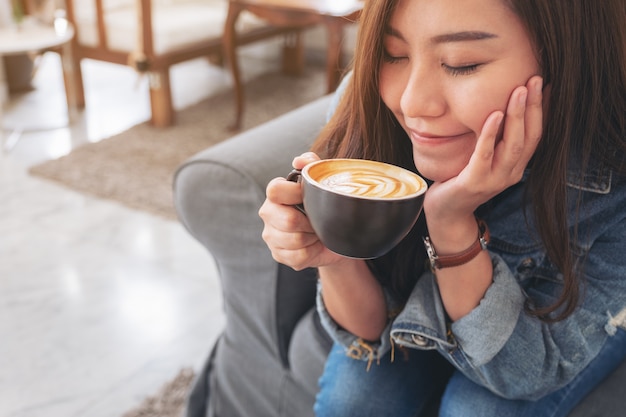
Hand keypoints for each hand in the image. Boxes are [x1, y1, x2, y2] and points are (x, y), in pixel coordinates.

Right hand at [259, 152, 346, 269]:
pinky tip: (313, 246)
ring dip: (312, 238)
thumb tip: (298, 160)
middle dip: (310, 222)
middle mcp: (268, 213)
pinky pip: (298, 257)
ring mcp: (271, 236)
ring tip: (316, 232)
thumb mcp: (322, 181)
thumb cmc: (325, 206)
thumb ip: (311, 164)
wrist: (335, 236)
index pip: (275, 190)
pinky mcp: (278, 255)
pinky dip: (311, 252)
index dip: (295, 194)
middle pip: (288, 220)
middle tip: (317, 220)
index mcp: (276, 193)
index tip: (311, 197)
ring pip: (294, 240)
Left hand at [424, 75, 543, 223]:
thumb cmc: (461, 180)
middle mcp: (510, 174)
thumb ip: (493, 139)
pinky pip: (484, 155)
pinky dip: (490, 134)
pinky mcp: (474, 183)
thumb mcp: (482, 158)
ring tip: (518, 91)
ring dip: (517, 116)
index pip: (535, 134)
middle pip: (529, 137)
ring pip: (512, 145)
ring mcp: (494, 180)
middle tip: (535, 80)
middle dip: (533, 107)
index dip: (541, 109)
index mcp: (515, 166)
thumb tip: (496, 105)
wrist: (446, 214)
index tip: (543, 83)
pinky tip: (493, 114)